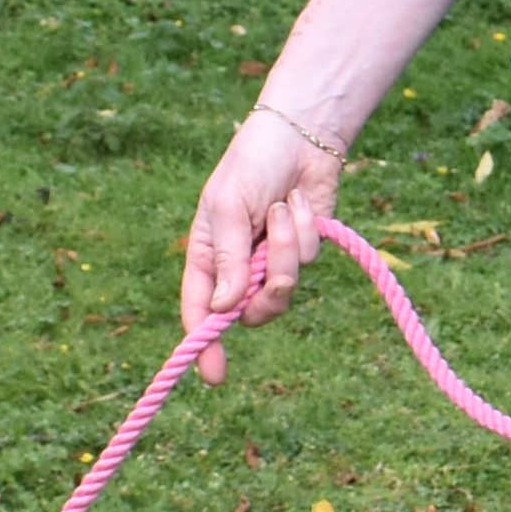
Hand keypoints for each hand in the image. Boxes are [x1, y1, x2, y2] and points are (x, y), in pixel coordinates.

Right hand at [180, 106, 338, 386]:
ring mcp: (272, 262)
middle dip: (269, 283)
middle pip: (253, 311)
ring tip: (286, 206)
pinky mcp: (303, 252)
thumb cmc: (251, 164)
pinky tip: (301, 200)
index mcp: (206, 257)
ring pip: (285, 287)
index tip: (215, 375)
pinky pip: (309, 261)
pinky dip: (308, 229)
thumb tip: (225, 310)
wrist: (299, 136)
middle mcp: (238, 268)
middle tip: (272, 248)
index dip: (204, 345)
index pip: (201, 311)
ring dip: (290, 245)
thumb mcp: (228, 206)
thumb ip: (228, 259)